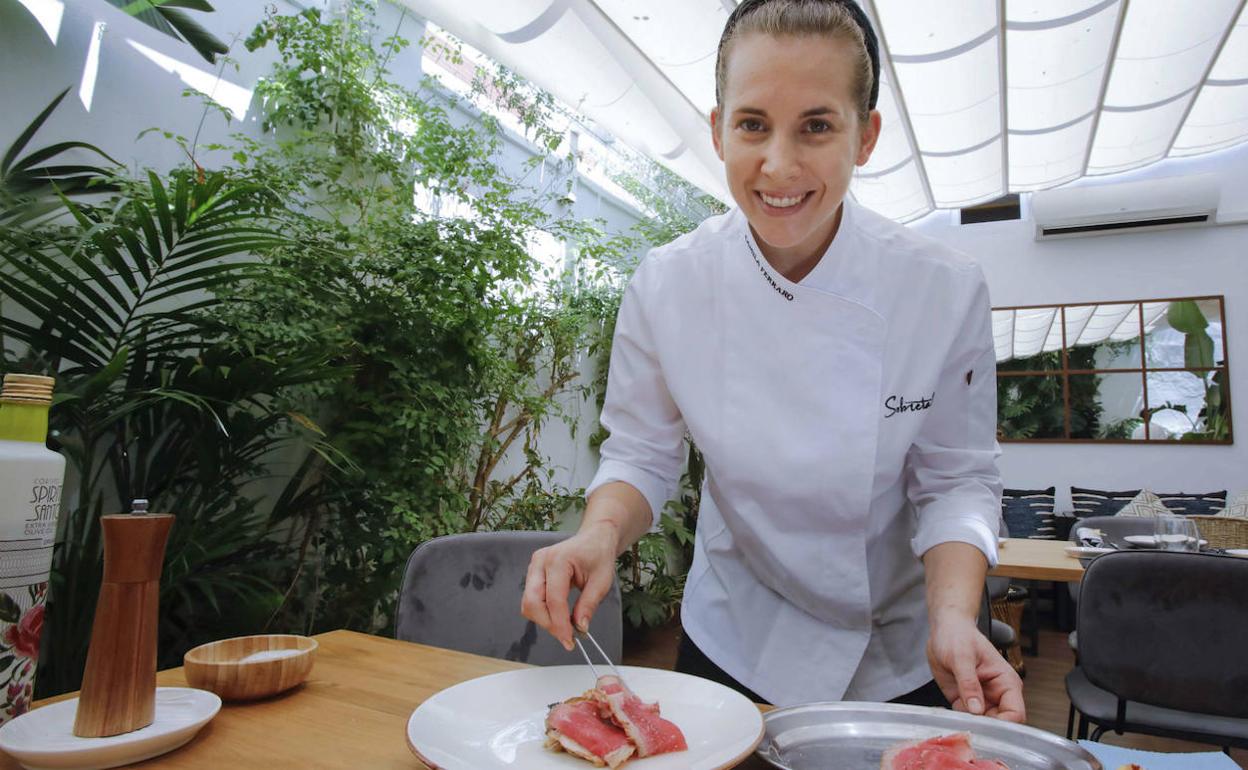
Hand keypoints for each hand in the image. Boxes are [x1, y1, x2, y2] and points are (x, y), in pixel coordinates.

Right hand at [520, 523, 619, 650]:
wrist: (594, 539)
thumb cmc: (598, 555)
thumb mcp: (602, 581)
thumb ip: (589, 604)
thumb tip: (580, 628)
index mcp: (558, 560)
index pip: (553, 599)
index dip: (560, 624)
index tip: (570, 641)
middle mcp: (540, 562)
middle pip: (532, 602)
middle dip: (548, 624)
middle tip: (568, 637)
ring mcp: (534, 567)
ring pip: (528, 604)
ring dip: (545, 620)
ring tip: (565, 626)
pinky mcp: (533, 574)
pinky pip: (531, 599)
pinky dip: (543, 612)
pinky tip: (559, 616)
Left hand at [927, 616, 1025, 722]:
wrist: (944, 630)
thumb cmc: (959, 636)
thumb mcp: (961, 657)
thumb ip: (968, 683)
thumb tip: (977, 709)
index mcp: (1006, 682)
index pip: (1015, 714)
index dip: (1004, 724)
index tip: (985, 726)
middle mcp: (996, 694)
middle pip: (1000, 724)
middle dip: (985, 728)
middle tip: (967, 726)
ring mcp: (980, 699)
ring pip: (982, 725)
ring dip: (970, 726)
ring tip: (955, 719)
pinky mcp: (964, 701)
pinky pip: (965, 719)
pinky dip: (957, 721)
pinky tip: (947, 714)